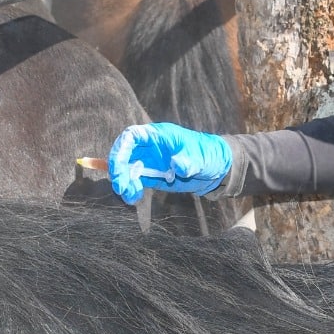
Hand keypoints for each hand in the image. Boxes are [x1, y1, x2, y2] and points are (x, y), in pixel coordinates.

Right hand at [107, 123, 231, 204]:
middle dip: (119, 169)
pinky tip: (134, 198)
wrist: (215, 169)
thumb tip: (177, 166)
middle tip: (121, 187)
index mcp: (158, 135)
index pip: (131, 136)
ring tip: (130, 196)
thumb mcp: (200, 157)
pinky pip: (134, 181)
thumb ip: (188, 161)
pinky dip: (131, 190)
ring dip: (124, 182)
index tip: (117, 165)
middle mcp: (149, 147)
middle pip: (124, 153)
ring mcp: (148, 161)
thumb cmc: (207, 154)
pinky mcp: (151, 176)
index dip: (121, 148)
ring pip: (127, 169)